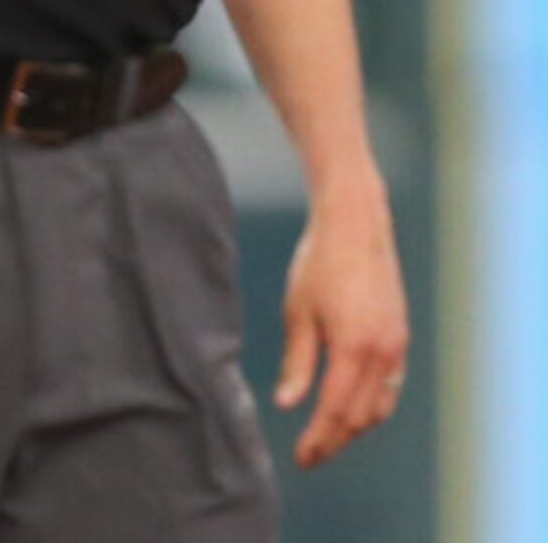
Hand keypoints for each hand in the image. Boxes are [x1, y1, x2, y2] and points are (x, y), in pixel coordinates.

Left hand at [274, 184, 409, 467]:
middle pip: (360, 416)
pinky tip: (350, 409)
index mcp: (354, 348)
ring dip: (354, 427)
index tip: (301, 459)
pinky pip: (390, 387)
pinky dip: (371, 406)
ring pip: (379, 406)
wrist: (356, 227)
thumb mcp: (297, 312)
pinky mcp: (400, 338)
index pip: (335, 411)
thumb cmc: (318, 264)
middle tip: (310, 457)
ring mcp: (397, 346)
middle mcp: (383, 353)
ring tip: (326, 438)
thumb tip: (287, 405)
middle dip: (335, 440)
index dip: (319, 439)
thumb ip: (297, 362)